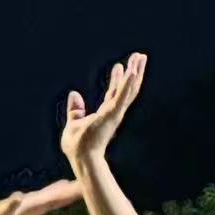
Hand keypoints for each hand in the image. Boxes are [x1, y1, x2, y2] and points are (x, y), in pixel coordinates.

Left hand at [61, 51, 146, 168]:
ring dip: (135, 72)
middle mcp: (113, 112)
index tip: (119, 66)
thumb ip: (75, 110)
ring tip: (140, 57)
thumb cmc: (77, 146)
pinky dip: (127, 84)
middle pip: (126, 88)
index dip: (118, 79)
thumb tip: (74, 94)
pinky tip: (132, 72)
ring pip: (128, 89)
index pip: (114, 93)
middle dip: (133, 71)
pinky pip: (122, 96)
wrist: (81, 159)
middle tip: (139, 56)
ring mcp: (114, 113)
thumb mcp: (73, 123)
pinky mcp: (112, 114)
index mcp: (105, 114)